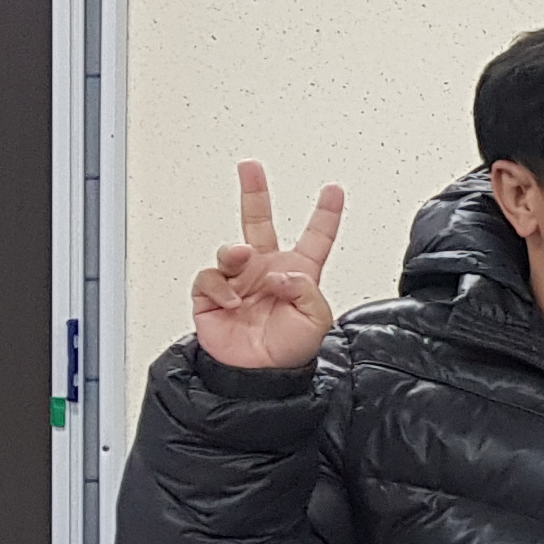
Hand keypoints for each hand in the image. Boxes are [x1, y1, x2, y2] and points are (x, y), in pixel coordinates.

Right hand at [193, 161, 343, 371]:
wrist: (258, 377)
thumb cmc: (290, 352)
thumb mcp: (316, 320)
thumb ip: (306, 290)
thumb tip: (280, 272)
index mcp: (298, 273)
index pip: (315, 238)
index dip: (325, 214)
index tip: (334, 190)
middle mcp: (266, 271)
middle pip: (259, 222)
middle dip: (254, 192)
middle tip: (250, 167)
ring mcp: (239, 280)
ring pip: (230, 249)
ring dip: (235, 252)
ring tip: (242, 260)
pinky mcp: (212, 295)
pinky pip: (210, 277)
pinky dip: (218, 287)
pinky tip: (231, 301)